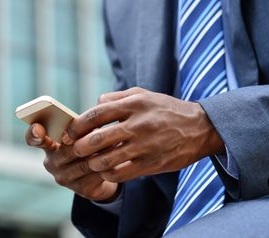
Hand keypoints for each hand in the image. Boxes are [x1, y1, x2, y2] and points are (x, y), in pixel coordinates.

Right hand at [25, 123, 118, 200]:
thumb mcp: (80, 132)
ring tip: (116, 140)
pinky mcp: (81, 190)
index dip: (34, 134)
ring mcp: (64, 178)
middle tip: (101, 129)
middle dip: (86, 140)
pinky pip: (96, 175)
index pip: (32, 138)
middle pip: (67, 150)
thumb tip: (92, 115)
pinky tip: (118, 156)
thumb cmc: (87, 143)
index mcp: (47, 144)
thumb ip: (78, 126)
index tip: (39, 129)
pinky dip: (108, 164)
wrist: (100, 173)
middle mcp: (51, 163)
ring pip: (85, 162)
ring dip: (102, 151)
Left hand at [61, 87, 224, 182]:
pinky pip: (121, 173)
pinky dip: (109, 174)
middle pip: (97, 139)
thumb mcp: (144, 94)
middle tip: (73, 151)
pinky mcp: (152, 164)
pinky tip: (107, 171)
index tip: (68, 133)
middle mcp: (138, 124)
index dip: (77, 125)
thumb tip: (94, 104)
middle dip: (79, 147)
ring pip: (106, 160)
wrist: (200, 128)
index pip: (96, 114)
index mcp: (134, 104)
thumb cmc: (166, 109)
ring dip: (92, 163)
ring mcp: (145, 146)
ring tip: (89, 162)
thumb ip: (117, 97)